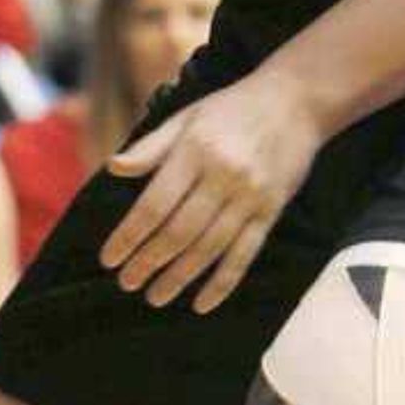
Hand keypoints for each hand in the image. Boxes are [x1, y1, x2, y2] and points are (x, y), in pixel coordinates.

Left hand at [100, 73, 322, 313]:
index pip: (154, 205)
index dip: (129, 237)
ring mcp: (250, 197)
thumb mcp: (186, 117)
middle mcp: (222, 177)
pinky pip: (244, 254)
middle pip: (179, 232)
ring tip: (156, 297)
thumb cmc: (232, 109)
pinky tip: (203, 303)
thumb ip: (151, 147)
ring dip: (180, 278)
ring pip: (209, 248)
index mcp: (195, 152)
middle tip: (127, 283)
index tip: (109, 259)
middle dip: (149, 262)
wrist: (295, 101)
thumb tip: (113, 168)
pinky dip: (223, 283)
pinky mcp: (271, 211)